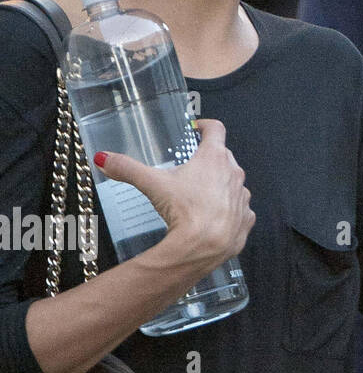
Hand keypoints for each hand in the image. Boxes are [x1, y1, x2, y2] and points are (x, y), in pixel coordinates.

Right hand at [95, 118, 254, 276]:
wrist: (205, 246)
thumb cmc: (185, 211)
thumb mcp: (153, 184)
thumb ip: (128, 168)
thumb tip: (104, 158)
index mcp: (214, 157)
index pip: (216, 129)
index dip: (206, 126)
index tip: (198, 127)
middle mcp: (234, 172)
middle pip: (223, 157)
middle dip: (209, 159)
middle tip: (192, 167)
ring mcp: (243, 196)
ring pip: (233, 183)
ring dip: (220, 185)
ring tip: (200, 196)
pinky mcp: (247, 218)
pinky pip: (239, 209)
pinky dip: (228, 211)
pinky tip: (213, 218)